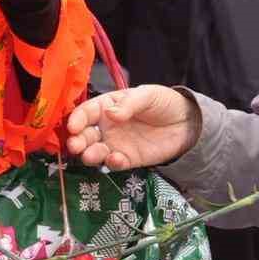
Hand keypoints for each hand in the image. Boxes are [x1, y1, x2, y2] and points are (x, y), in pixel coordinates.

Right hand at [66, 85, 202, 171]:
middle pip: (85, 135)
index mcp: (107, 106)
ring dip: (90, 155)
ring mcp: (116, 144)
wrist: (186, 122)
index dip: (77, 119)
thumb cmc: (163, 103)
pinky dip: (113, 163)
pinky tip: (116, 159)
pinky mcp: (128, 159)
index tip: (72, 126)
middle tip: (75, 145)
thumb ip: (128, 104)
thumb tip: (110, 112)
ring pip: (96, 152)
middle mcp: (107, 126)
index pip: (86, 112)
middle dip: (77, 141)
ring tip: (90, 156)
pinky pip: (115, 164)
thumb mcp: (147, 96)